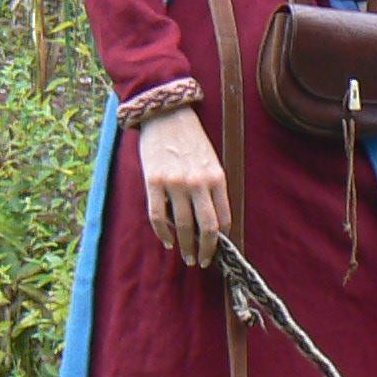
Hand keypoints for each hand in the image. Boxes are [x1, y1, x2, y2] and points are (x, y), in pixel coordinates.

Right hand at [137, 107, 229, 267]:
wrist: (166, 115)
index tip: (219, 250)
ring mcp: (174, 183)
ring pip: (182, 226)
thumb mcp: (211, 161)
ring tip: (188, 256)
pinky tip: (167, 242)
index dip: (221, 240)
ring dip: (185, 246)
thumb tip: (213, 222)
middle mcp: (197, 182)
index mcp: (216, 177)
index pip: (223, 218)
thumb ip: (213, 188)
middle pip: (206, 227)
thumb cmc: (191, 140)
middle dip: (206, 250)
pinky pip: (158, 217)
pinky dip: (163, 234)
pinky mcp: (153, 182)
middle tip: (203, 261)